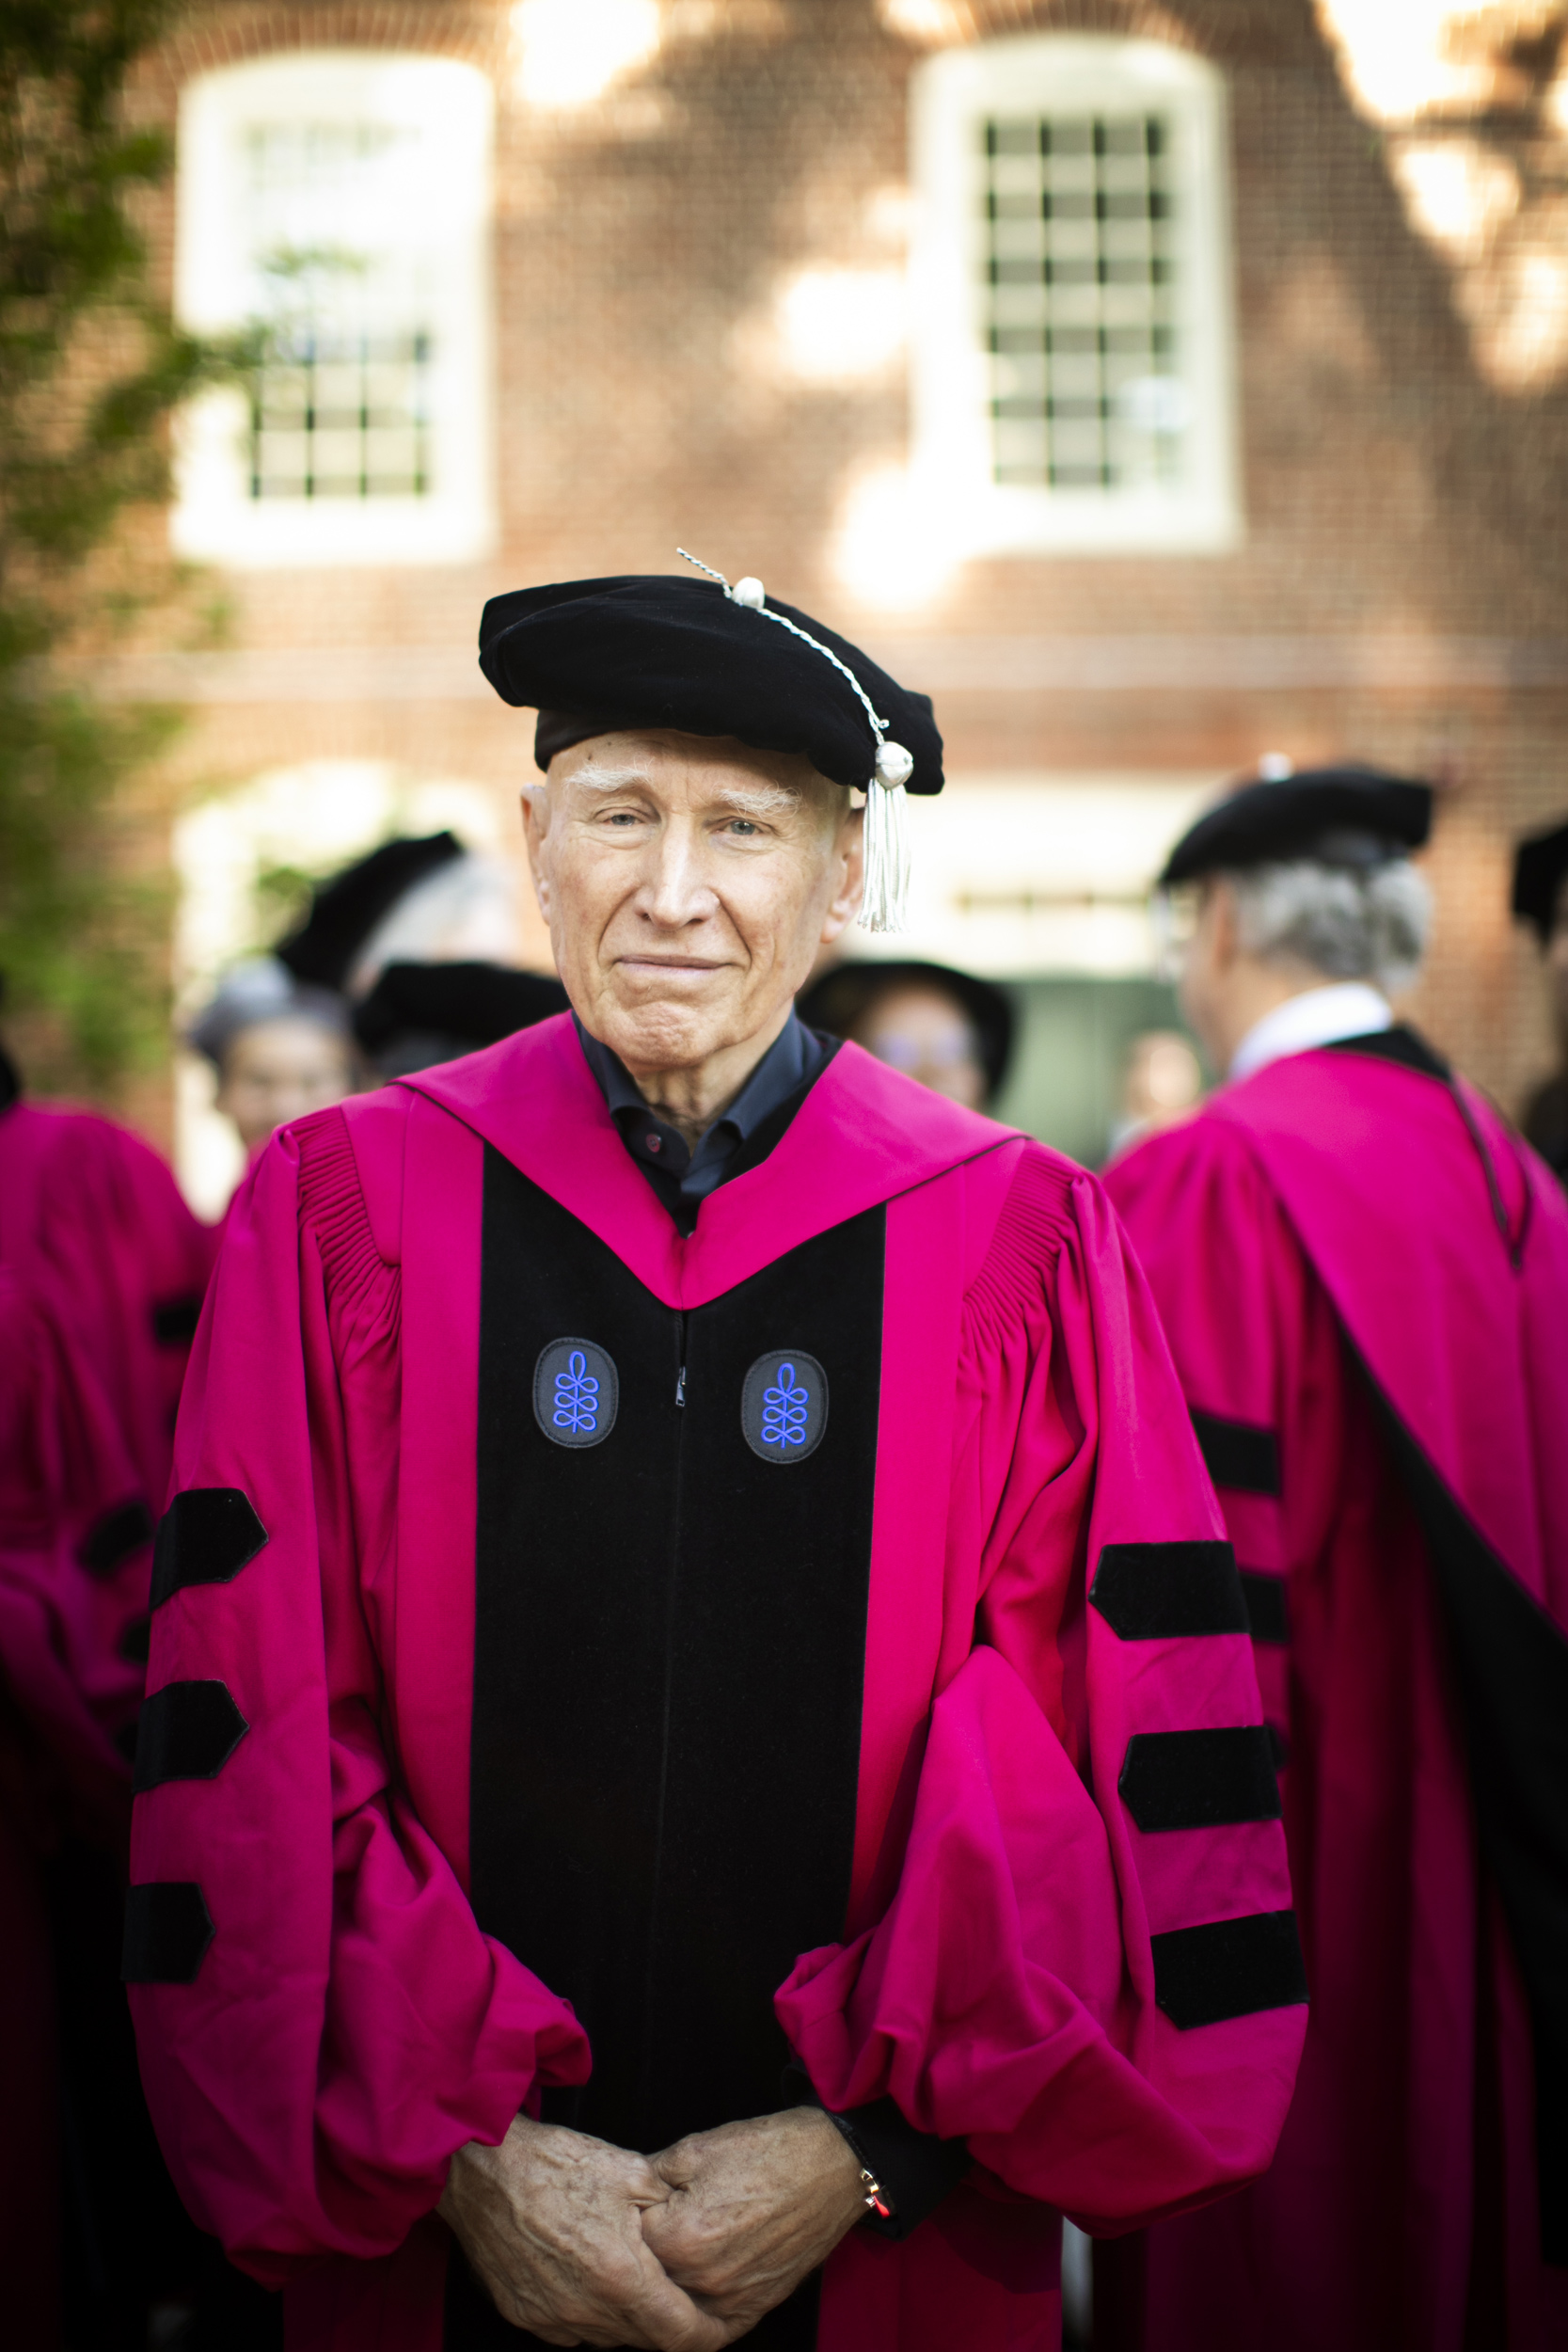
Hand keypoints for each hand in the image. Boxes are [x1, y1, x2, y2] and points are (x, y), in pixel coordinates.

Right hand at [438, 2113, 728, 2348]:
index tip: (722, 2325)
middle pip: (644, 2339)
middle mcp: (587, 2310)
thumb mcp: (630, 2172)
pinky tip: (587, 2272)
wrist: (482, 2169)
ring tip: (629, 2273)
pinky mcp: (524, 2315)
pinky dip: (588, 2309)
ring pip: (607, 2335)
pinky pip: (570, 2327)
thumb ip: (671, 2208)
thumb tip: (698, 2223)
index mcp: (621, 2277)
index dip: (709, 2334)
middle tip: (677, 2288)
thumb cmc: (555, 2164)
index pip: (680, 2335)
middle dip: (666, 2319)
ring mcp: (552, 2318)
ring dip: (626, 2315)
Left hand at [641, 2108, 866, 2336]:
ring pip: (677, 2303)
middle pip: (650, 2278)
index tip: (638, 2206)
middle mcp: (703, 2278)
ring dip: (670, 2281)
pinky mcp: (755, 2307)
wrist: (832, 2168)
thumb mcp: (697, 2148)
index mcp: (681, 2237)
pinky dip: (700, 2309)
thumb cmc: (768, 2152)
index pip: (628, 2242)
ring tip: (680, 2249)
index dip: (630, 2219)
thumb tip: (626, 2194)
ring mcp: (731, 2299)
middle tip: (658, 2226)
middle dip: (647, 2253)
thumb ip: (651, 2176)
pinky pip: (712, 2325)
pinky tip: (697, 2284)